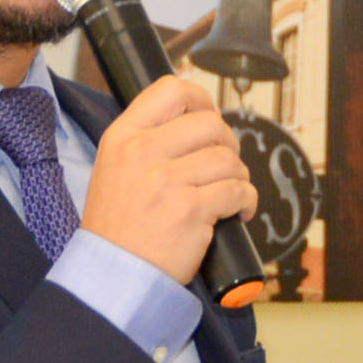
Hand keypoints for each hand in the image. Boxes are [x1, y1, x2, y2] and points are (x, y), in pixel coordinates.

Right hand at [80, 77, 256, 285]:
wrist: (115, 272)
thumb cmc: (119, 225)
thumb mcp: (115, 167)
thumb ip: (149, 138)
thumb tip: (197, 109)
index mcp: (123, 136)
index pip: (171, 89)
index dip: (201, 100)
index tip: (209, 118)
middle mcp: (143, 152)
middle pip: (210, 124)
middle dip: (227, 143)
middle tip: (223, 165)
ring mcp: (167, 181)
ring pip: (229, 159)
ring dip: (238, 176)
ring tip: (226, 193)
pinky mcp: (192, 210)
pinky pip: (239, 191)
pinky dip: (246, 201)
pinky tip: (237, 211)